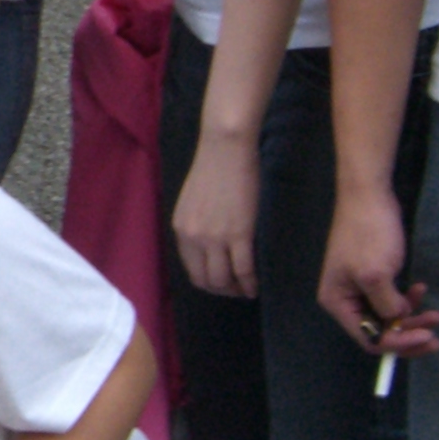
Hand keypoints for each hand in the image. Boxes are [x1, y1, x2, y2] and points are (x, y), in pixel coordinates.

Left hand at [172, 125, 260, 299]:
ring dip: (237, 290)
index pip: (192, 271)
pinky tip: (257, 284)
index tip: (222, 284)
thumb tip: (206, 247)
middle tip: (237, 291)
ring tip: (248, 289)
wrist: (226, 148)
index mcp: (181, 230)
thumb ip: (195, 226)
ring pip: (224, 280)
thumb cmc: (213, 169)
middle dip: (222, 291)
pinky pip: (244, 269)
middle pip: (207, 280)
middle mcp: (194, 238)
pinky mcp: (239, 234)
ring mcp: (216, 238)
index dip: (208, 283)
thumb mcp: (192, 202)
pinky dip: (251, 283)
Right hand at [317, 183, 438, 360]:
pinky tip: (421, 288)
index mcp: (338, 302)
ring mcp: (360, 288)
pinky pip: (392, 299)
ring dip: (413, 317)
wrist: (368, 195)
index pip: (368, 338)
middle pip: (380, 331)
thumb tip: (398, 319)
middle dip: (408, 333)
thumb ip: (387, 305)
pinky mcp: (374, 276)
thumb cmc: (368, 234)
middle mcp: (346, 300)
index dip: (397, 343)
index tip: (426, 336)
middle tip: (436, 334)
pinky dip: (408, 298)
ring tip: (437, 314)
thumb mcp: (376, 275)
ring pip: (389, 316)